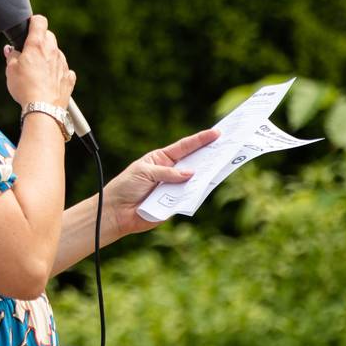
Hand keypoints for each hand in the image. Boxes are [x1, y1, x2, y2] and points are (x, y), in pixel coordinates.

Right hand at [4, 15, 75, 108]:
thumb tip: (11, 50)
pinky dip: (57, 72)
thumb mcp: (10, 70)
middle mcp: (53, 51)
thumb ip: (11, 56)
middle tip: (29, 53)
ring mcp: (63, 64)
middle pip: (49, 36)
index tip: (28, 28)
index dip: (33, 22)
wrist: (43, 109)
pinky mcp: (69, 78)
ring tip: (37, 72)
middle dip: (40, 41)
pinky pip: (64, 70)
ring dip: (48, 57)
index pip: (39, 21)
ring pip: (56, 53)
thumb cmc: (25, 88)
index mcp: (37, 44)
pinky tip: (48, 81)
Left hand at [105, 128, 219, 237]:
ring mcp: (175, 188)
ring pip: (195, 181)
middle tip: (228, 147)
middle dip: (210, 155)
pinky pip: (189, 198)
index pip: (185, 147)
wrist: (116, 212)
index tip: (216, 133)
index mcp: (162, 159)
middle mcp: (172, 172)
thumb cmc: (126, 187)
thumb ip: (166, 172)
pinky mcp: (175, 204)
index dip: (201, 140)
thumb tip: (190, 173)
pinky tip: (207, 187)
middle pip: (195, 162)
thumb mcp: (144, 172)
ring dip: (207, 175)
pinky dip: (196, 193)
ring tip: (222, 166)